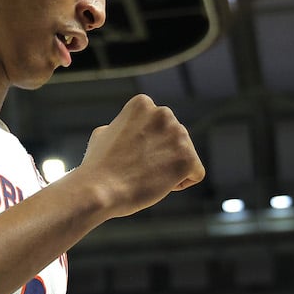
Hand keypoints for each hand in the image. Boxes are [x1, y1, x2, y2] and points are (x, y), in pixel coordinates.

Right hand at [77, 94, 204, 218]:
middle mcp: (164, 113)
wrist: (99, 189)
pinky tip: (159, 183)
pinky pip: (195, 173)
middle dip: (160, 156)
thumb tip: (131, 130)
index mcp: (143, 104)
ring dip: (169, 169)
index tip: (129, 156)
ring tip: (146, 175)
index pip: (158, 127)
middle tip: (137, 168)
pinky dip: (180, 183)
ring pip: (185, 156)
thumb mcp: (104, 133)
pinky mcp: (188, 158)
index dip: (145, 146)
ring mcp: (178, 134)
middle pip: (174, 140)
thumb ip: (124, 127)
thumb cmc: (98, 166)